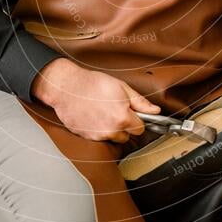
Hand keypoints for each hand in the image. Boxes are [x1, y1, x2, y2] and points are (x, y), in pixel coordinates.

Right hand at [30, 58, 160, 142]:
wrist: (65, 87)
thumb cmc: (92, 84)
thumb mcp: (121, 87)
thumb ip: (140, 102)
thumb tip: (155, 111)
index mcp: (123, 118)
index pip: (140, 129)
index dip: (136, 119)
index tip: (131, 113)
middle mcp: (111, 130)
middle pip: (126, 136)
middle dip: (123, 125)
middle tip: (113, 109)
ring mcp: (97, 136)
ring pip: (112, 138)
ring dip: (111, 129)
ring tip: (101, 112)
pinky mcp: (86, 138)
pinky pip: (98, 138)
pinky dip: (97, 130)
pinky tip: (92, 116)